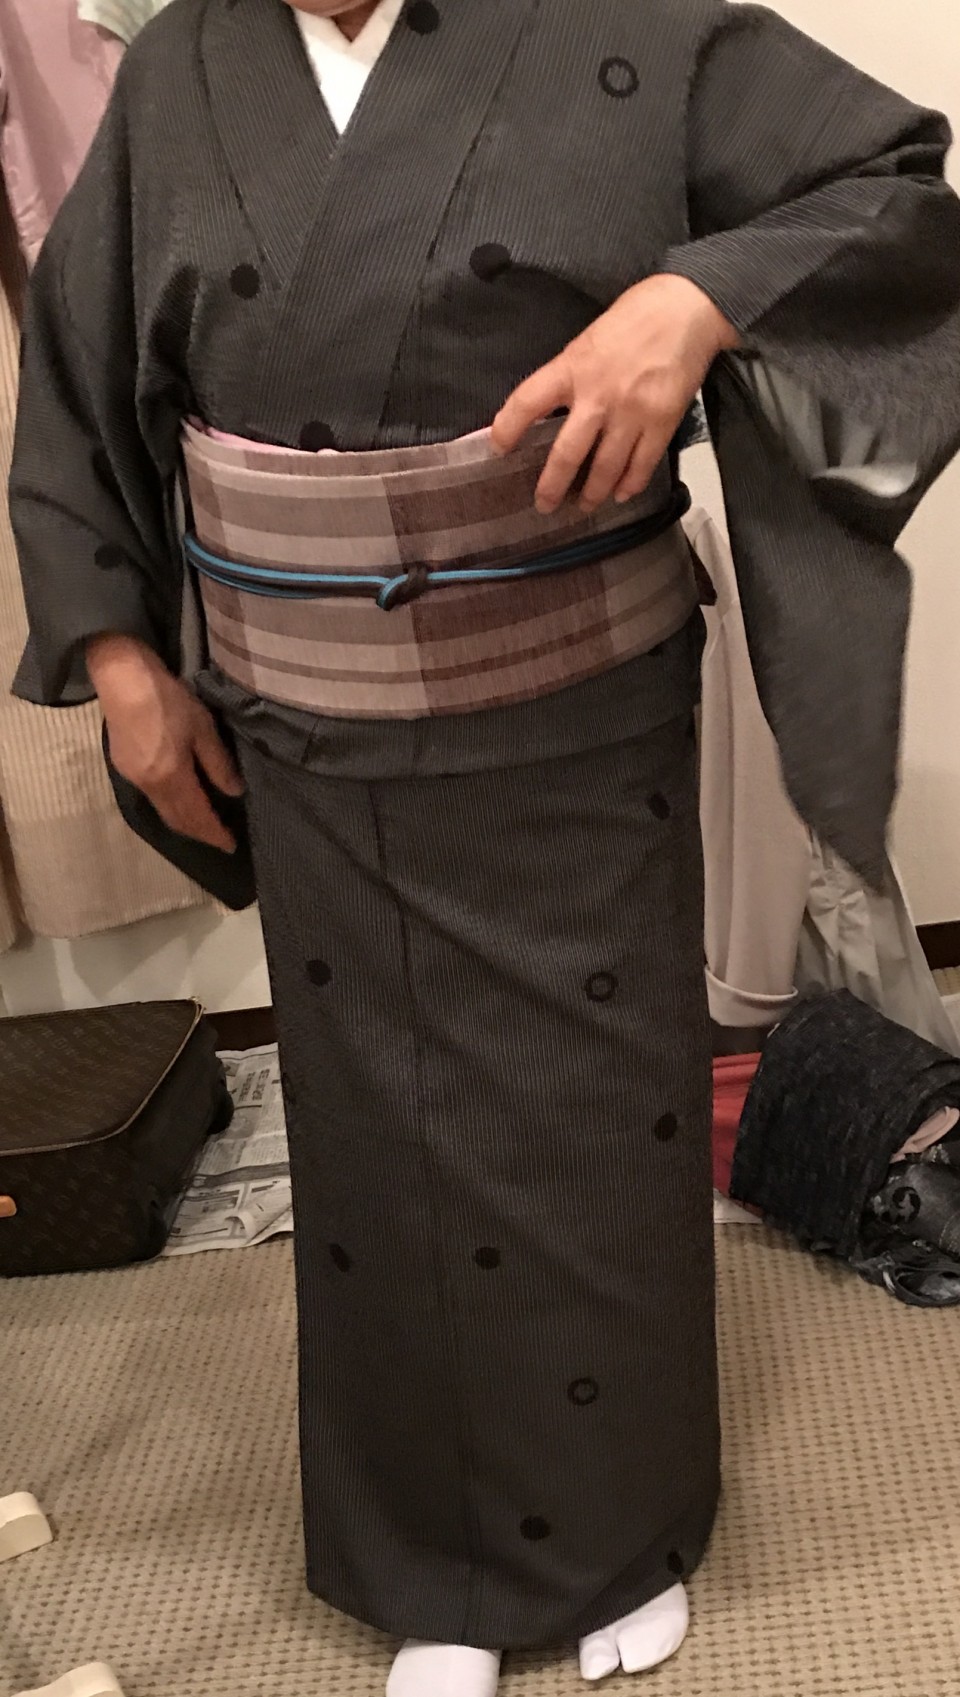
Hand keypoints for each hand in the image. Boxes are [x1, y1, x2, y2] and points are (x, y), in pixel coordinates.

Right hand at [87, 634, 243, 852]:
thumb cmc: (168, 700)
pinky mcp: (123, 768)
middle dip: (200, 834)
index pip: (197, 816)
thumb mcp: (202, 728)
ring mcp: (133, 778)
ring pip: (163, 811)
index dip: (214, 833)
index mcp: (171, 777)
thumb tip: (234, 792)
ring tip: (204, 825)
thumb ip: (218, 764)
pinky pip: (152, 799)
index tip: (230, 845)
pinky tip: (181, 801)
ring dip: (184, 823)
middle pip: (177, 821)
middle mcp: (150, 786)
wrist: (123, 679)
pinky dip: (171, 807)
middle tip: (220, 839)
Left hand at [491, 275, 737, 514]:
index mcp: (573, 367)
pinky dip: (629, 485)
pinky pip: (641, 466)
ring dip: (591, 494)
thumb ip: (570, 375)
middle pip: (567, 454)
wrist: (687, 308)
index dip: (507, 429)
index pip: (527, 402)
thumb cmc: (635, 318)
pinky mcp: (662, 423)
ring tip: (583, 506)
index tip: (497, 449)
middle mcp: (599, 395)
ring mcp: (632, 413)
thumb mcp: (588, 340)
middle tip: (544, 505)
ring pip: (604, 469)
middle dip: (552, 486)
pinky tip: (620, 494)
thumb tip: (550, 410)